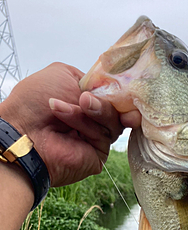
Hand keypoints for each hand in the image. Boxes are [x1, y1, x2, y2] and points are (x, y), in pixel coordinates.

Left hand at [0, 62, 140, 186]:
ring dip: (93, 110)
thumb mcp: (63, 74)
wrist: (22, 131)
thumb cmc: (34, 103)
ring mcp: (97, 138)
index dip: (121, 91)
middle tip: (85, 99)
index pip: (115, 95)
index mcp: (87, 101)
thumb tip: (111, 88)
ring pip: (113, 120)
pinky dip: (86, 124)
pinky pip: (105, 135)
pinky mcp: (98, 154)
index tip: (122, 87)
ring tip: (67, 108)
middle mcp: (94, 120)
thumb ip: (92, 78)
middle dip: (105, 101)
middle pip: (120, 109)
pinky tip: (67, 119)